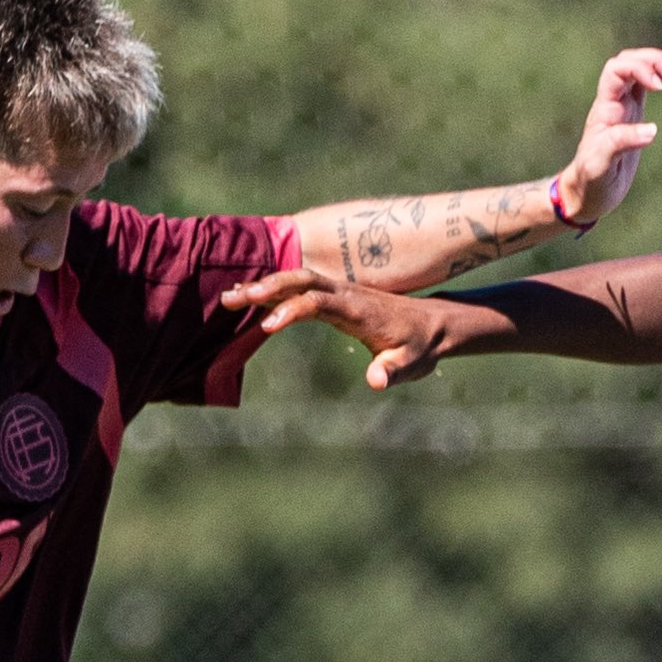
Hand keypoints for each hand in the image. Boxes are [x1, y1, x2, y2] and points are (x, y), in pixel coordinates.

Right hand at [234, 272, 460, 389]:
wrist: (433, 324)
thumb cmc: (419, 347)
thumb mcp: (411, 364)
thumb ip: (392, 371)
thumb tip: (376, 382)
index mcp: (358, 310)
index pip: (318, 303)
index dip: (292, 311)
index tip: (267, 327)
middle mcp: (345, 293)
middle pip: (301, 280)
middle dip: (266, 287)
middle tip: (231, 299)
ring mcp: (339, 291)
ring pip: (297, 279)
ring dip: (264, 285)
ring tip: (228, 297)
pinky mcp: (335, 294)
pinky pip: (301, 286)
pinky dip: (275, 288)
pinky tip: (249, 297)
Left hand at [552, 48, 661, 229]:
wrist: (587, 193)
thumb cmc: (590, 181)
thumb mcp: (602, 165)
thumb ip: (622, 144)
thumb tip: (652, 130)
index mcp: (604, 109)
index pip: (617, 69)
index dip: (640, 68)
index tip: (660, 86)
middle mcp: (613, 102)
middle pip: (629, 59)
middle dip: (654, 60)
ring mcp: (623, 107)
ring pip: (637, 68)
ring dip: (659, 65)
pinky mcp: (633, 116)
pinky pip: (644, 85)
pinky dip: (660, 78)